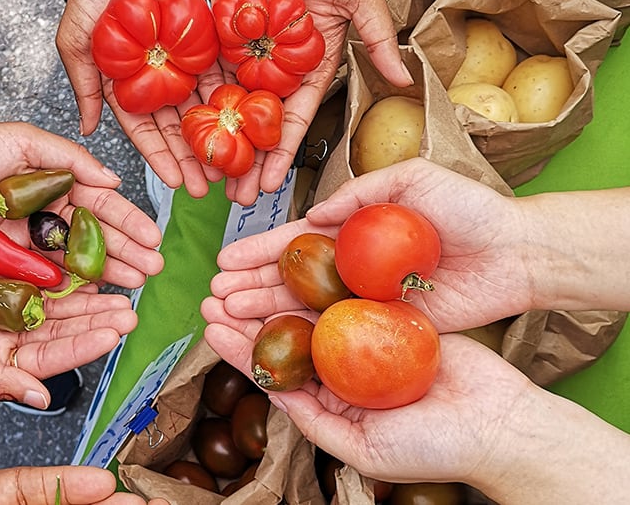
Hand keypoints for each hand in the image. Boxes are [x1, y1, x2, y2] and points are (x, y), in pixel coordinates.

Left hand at [0, 121, 163, 290]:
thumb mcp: (21, 139)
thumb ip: (68, 158)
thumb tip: (113, 181)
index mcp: (57, 184)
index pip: (101, 206)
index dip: (129, 223)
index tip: (153, 238)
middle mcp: (46, 215)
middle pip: (93, 239)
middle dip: (126, 254)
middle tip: (151, 272)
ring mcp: (26, 242)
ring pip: (72, 263)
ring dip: (104, 276)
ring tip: (130, 289)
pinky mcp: (3, 263)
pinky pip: (39, 280)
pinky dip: (65, 291)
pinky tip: (90, 300)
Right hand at [0, 235, 136, 406]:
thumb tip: (41, 399)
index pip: (52, 359)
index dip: (85, 345)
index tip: (116, 332)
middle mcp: (5, 335)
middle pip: (62, 329)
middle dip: (96, 319)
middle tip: (130, 308)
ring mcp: (4, 303)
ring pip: (56, 301)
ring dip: (87, 294)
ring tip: (119, 285)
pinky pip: (38, 270)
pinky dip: (62, 266)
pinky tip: (87, 261)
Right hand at [56, 0, 224, 200]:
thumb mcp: (77, 40)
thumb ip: (84, 85)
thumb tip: (85, 131)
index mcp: (123, 84)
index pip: (143, 130)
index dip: (158, 157)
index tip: (174, 182)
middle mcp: (155, 77)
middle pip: (177, 125)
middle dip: (192, 157)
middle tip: (208, 186)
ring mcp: (181, 60)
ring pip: (202, 106)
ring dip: (217, 135)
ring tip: (232, 162)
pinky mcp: (205, 40)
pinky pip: (221, 71)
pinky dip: (233, 96)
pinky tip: (245, 121)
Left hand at [201, 297, 533, 484]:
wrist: (502, 425)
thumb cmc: (434, 449)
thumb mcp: (364, 449)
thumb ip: (315, 422)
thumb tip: (270, 393)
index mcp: (333, 402)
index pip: (275, 372)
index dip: (240, 350)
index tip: (211, 327)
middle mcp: (346, 370)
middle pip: (287, 335)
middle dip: (250, 314)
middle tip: (215, 292)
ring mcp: (370, 341)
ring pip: (315, 311)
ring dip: (278, 292)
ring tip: (244, 275)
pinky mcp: (396, 316)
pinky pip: (355, 294)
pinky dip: (327, 280)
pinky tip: (298, 262)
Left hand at [210, 0, 412, 203]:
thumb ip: (377, 35)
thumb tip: (404, 78)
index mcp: (309, 62)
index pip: (296, 117)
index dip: (282, 152)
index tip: (272, 185)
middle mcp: (274, 65)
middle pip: (257, 122)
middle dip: (247, 160)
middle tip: (234, 197)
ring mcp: (242, 52)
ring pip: (226, 105)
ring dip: (216, 142)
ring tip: (205, 175)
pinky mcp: (213, 35)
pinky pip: (200, 73)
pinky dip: (191, 103)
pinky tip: (182, 134)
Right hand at [210, 158, 532, 332]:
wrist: (516, 252)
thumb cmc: (470, 209)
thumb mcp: (413, 179)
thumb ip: (361, 192)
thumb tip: (313, 217)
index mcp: (354, 231)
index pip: (295, 242)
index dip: (258, 251)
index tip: (224, 261)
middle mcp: (352, 267)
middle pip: (289, 279)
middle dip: (248, 287)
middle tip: (212, 298)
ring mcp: (366, 299)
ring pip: (304, 309)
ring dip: (264, 313)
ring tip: (227, 317)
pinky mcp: (386, 327)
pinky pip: (339, 336)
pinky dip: (305, 340)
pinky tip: (274, 343)